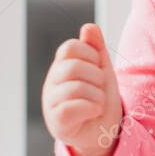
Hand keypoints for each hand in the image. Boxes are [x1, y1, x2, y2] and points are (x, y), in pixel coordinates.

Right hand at [42, 23, 122, 155]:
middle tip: (100, 88)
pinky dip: (91, 108)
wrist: (104, 128)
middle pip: (72, 67)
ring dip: (97, 96)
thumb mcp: (102, 68)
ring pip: (75, 88)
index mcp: (61, 66)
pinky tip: (94, 111)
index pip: (69, 47)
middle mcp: (52, 82)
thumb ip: (96, 47)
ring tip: (98, 102)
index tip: (98, 67)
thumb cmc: (100, 95)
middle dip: (96, 77)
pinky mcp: (56, 122)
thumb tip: (89, 26)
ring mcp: (51, 103)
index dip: (90, 54)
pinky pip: (71, 109)